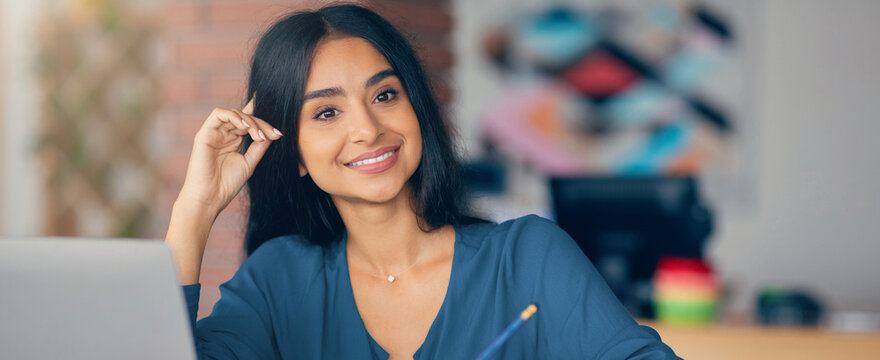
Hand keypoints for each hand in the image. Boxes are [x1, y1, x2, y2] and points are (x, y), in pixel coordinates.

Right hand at [177, 98, 281, 214]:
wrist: (210, 198)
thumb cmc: (227, 184)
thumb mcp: (249, 162)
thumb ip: (259, 147)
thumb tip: (272, 133)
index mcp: (234, 141)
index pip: (249, 123)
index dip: (263, 122)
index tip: (278, 134)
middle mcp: (224, 134)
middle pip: (244, 117)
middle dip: (261, 123)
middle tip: (273, 134)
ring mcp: (214, 133)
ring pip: (234, 113)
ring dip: (250, 120)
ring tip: (258, 135)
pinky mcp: (204, 133)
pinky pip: (218, 114)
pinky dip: (234, 116)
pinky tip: (245, 127)